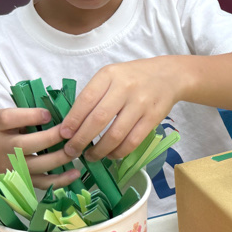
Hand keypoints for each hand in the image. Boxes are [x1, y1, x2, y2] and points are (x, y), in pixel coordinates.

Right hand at [0, 106, 81, 189]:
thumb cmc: (0, 138)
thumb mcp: (3, 122)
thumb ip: (24, 116)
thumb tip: (58, 112)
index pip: (8, 119)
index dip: (30, 116)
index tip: (48, 114)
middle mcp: (2, 147)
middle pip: (27, 144)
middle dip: (53, 137)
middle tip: (72, 131)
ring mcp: (12, 167)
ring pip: (39, 164)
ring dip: (62, 157)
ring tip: (77, 148)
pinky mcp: (22, 182)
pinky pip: (44, 183)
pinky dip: (61, 180)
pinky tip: (75, 172)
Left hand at [59, 58, 180, 161]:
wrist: (168, 75)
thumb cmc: (133, 77)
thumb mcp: (111, 76)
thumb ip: (94, 95)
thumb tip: (72, 124)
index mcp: (109, 75)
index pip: (86, 100)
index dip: (73, 120)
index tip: (63, 135)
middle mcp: (124, 88)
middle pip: (98, 119)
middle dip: (81, 139)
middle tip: (71, 151)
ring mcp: (140, 104)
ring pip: (115, 134)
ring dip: (99, 150)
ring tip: (90, 156)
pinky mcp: (152, 118)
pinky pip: (132, 141)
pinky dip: (119, 152)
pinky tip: (110, 155)